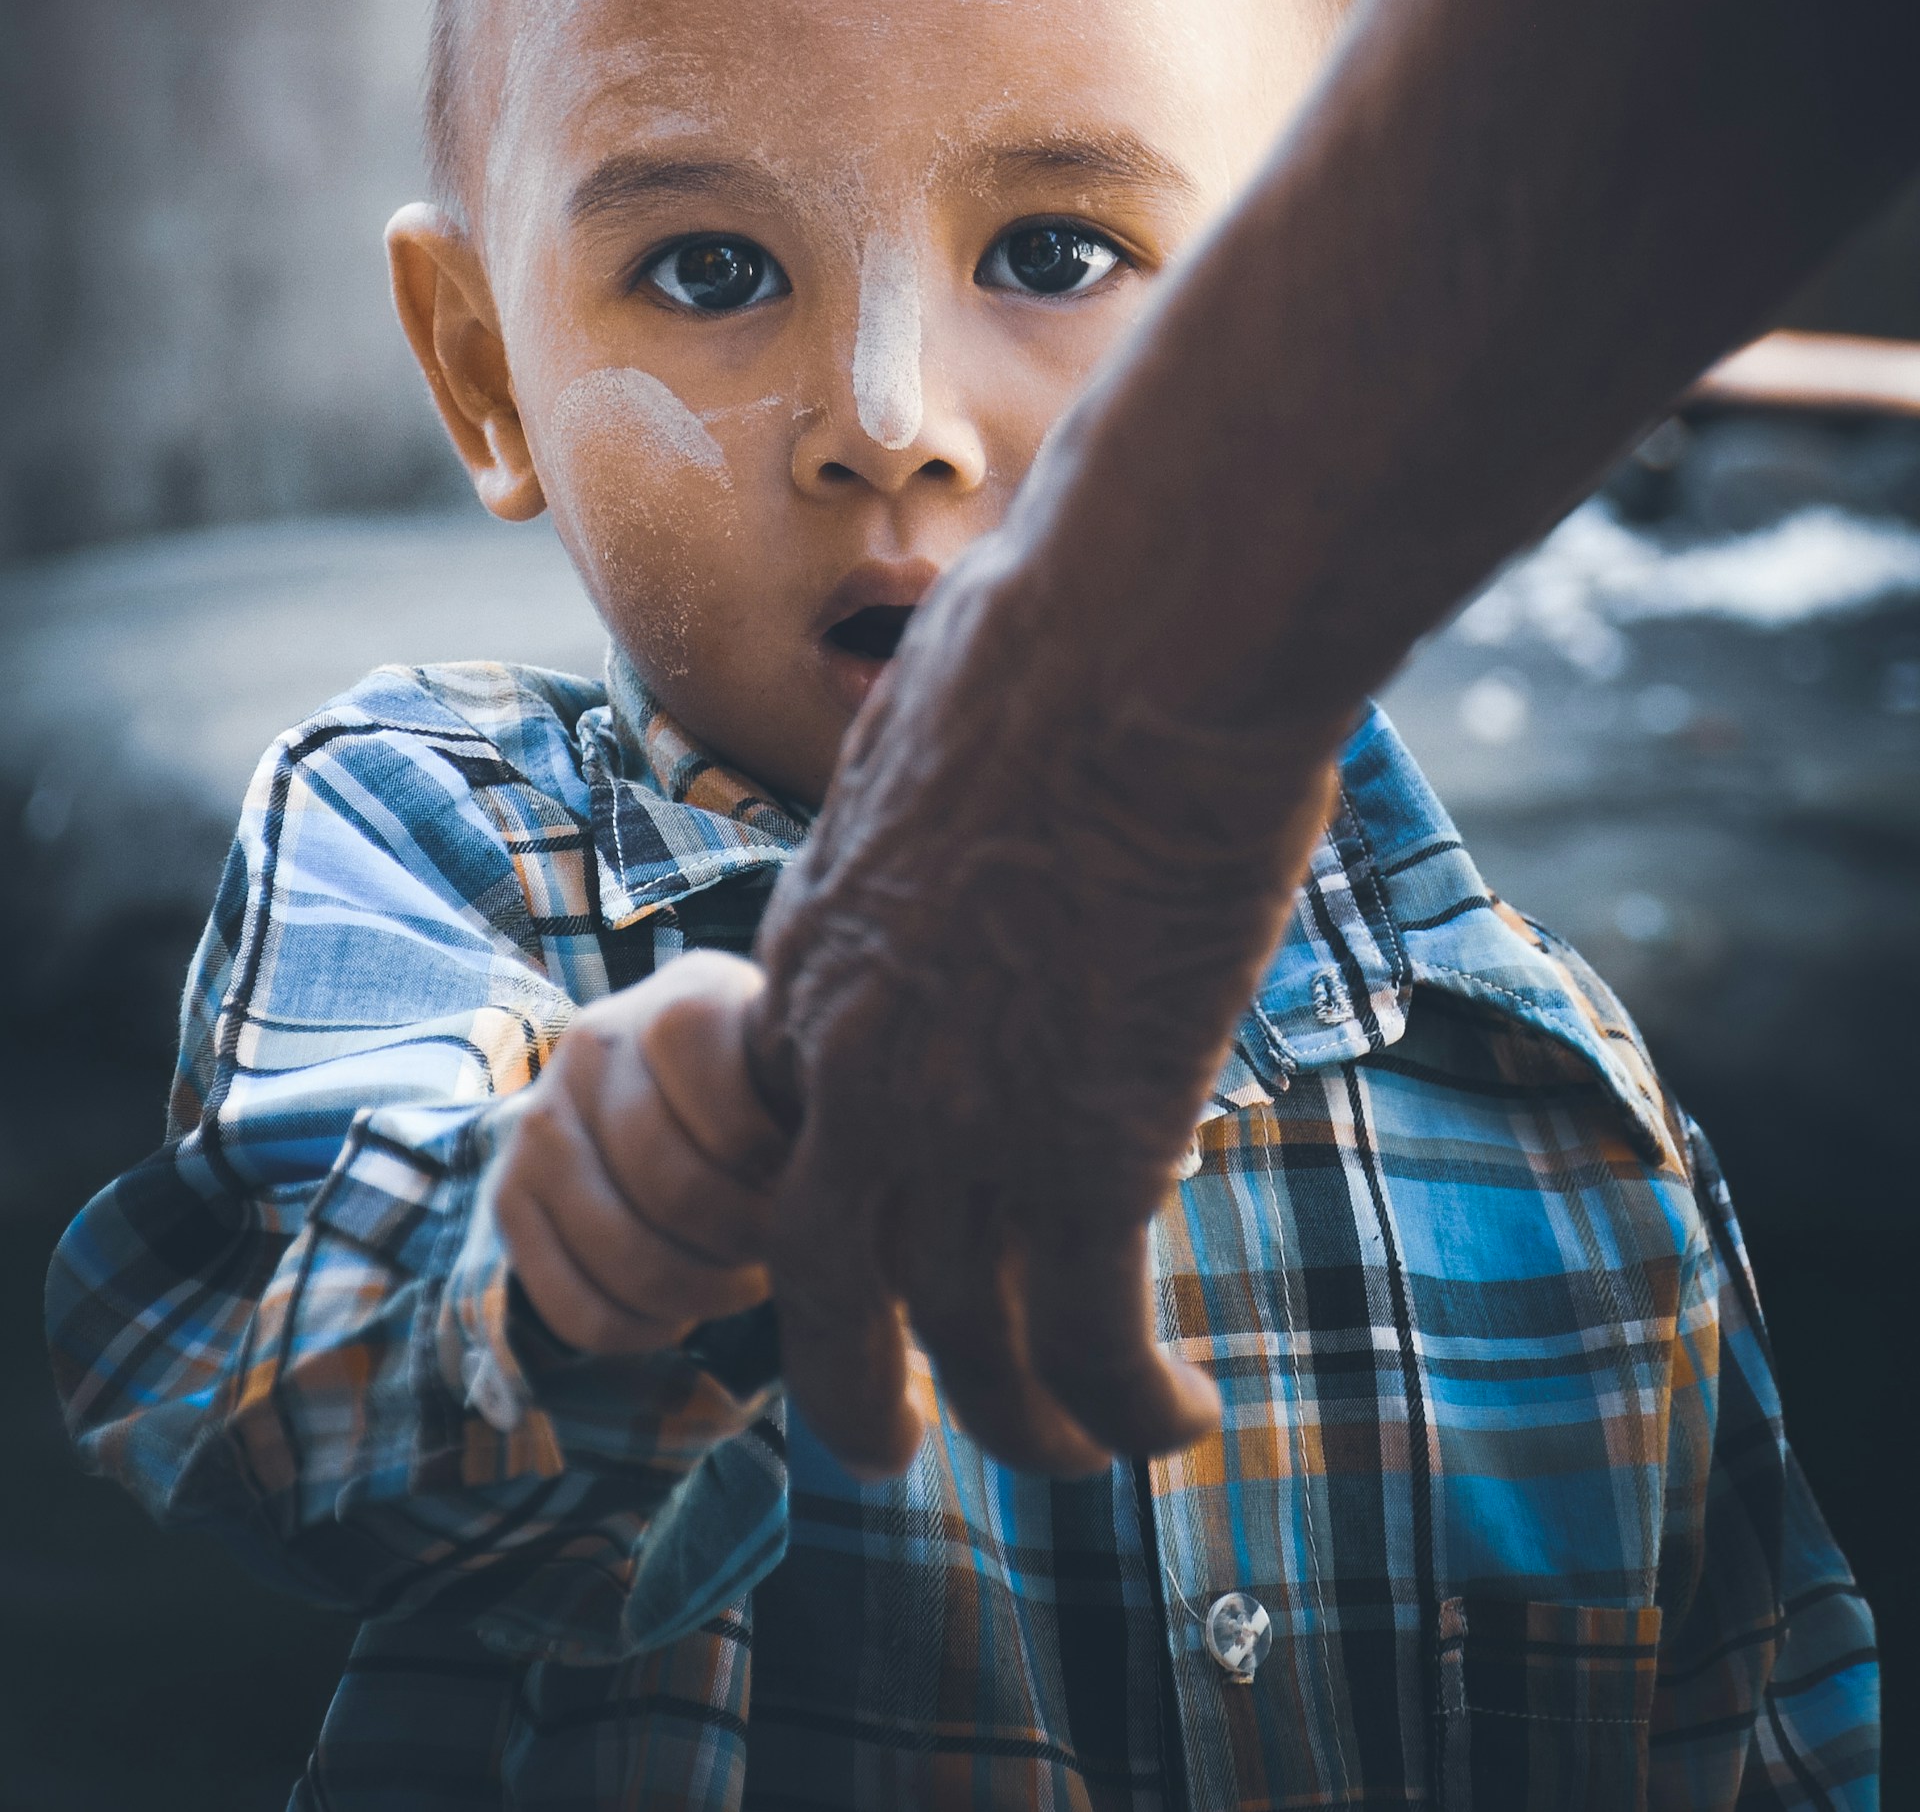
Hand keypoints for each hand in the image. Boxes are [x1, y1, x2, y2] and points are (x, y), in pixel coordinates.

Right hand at [496, 948, 791, 1354]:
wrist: (664, 1083)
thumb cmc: (763, 1085)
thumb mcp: (795, 1066)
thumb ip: (816, 1102)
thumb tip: (861, 1174)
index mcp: (686, 998)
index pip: (734, 1119)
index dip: (779, 1175)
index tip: (808, 1183)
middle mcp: (596, 1040)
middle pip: (678, 1192)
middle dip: (746, 1244)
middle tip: (781, 1249)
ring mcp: (540, 1118)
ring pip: (626, 1256)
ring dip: (702, 1292)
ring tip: (741, 1280)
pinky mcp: (508, 1194)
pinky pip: (575, 1306)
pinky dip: (640, 1330)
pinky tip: (681, 1308)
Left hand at [745, 547, 1340, 1477]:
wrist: (1130, 657)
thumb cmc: (1048, 650)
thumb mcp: (924, 741)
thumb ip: (922, 808)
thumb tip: (967, 761)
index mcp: (814, 962)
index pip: (782, 1130)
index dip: (827, 1204)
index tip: (873, 1237)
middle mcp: (861, 1072)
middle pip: (823, 1287)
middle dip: (851, 1389)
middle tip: (894, 1441)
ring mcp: (966, 1126)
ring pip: (971, 1346)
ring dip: (1026, 1423)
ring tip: (1082, 1454)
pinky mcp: (1090, 1154)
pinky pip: (1094, 1342)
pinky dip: (1131, 1407)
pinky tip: (1181, 1419)